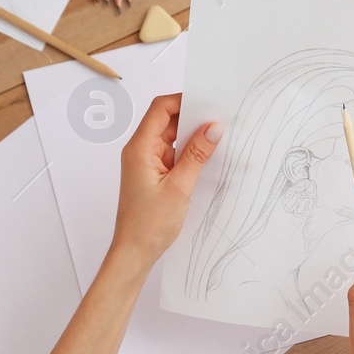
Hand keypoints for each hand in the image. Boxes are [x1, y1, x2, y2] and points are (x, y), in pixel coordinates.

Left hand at [112, 94, 222, 264]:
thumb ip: (197, 155)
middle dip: (192, 117)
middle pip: (167, 120)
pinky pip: (173, 154)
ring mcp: (146, 162)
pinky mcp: (153, 174)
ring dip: (192, 136)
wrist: (134, 252)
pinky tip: (206, 158)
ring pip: (171, 137)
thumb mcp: (179, 187)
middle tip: (219, 120)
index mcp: (140, 148)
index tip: (208, 102)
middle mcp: (140, 151)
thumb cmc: (149, 224)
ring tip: (217, 139)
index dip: (184, 100)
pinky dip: (189, 152)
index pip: (160, 109)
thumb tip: (213, 128)